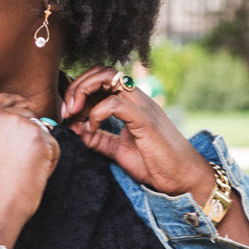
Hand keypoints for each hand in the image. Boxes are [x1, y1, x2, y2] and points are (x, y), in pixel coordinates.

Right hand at [0, 92, 59, 240]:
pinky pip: (53, 145)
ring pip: (42, 130)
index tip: (24, 118)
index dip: (17, 107)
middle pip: (27, 112)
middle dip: (30, 133)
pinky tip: (31, 174)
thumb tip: (28, 120)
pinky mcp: (38, 136)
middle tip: (17, 162)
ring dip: (40, 148)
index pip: (4, 98)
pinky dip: (49, 161)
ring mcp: (19, 123)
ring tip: (22, 170)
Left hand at [61, 66, 212, 200]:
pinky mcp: (144, 119)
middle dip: (76, 87)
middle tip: (67, 111)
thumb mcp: (117, 149)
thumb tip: (74, 129)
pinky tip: (92, 129)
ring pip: (108, 77)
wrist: (182, 177)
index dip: (78, 89)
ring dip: (83, 92)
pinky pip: (115, 103)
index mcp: (130, 102)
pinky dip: (96, 113)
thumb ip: (98, 138)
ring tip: (74, 114)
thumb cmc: (154, 163)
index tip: (67, 113)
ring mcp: (141, 105)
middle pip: (101, 71)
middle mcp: (136, 97)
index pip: (100, 78)